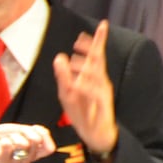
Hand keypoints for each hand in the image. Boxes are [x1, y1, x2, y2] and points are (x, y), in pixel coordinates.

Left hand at [0, 122, 55, 162]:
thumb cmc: (1, 137)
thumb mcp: (20, 131)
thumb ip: (33, 132)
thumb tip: (45, 133)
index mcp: (33, 153)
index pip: (49, 149)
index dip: (44, 135)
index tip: (33, 128)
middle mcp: (26, 160)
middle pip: (37, 141)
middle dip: (26, 130)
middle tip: (16, 132)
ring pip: (23, 143)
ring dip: (14, 136)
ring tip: (7, 139)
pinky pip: (9, 146)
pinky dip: (5, 139)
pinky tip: (1, 142)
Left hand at [52, 19, 117, 152]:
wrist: (96, 135)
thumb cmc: (83, 113)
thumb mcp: (68, 93)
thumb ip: (64, 75)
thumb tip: (59, 57)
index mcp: (93, 78)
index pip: (96, 56)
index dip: (96, 41)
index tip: (96, 27)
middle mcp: (100, 82)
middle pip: (98, 62)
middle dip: (92, 48)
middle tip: (81, 38)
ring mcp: (103, 93)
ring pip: (96, 77)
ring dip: (86, 67)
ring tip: (74, 59)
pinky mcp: (103, 106)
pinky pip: (96, 95)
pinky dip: (88, 88)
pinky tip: (80, 82)